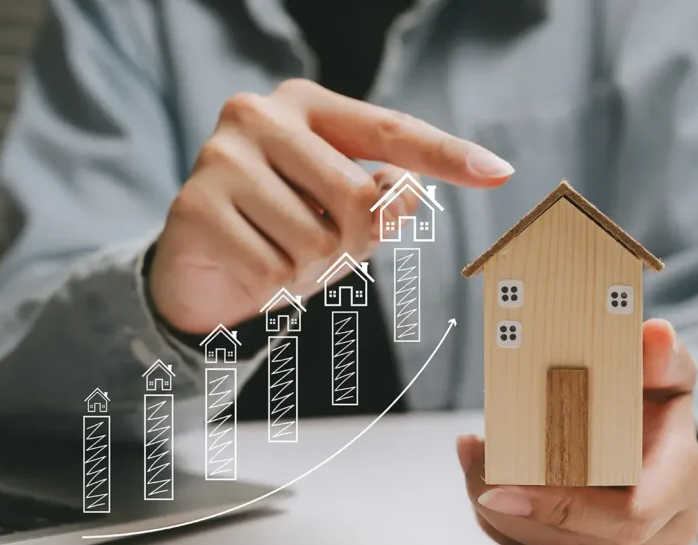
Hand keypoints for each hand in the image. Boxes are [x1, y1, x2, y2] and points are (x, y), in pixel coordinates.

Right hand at [149, 78, 513, 332]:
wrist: (202, 272)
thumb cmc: (283, 233)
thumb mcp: (344, 218)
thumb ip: (384, 199)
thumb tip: (409, 190)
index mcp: (305, 105)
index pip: (389, 131)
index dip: (446, 155)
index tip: (501, 173)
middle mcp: (260, 115)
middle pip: (359, 197)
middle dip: (353, 243)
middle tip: (319, 249)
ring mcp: (222, 155)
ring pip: (316, 240)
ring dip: (308, 269)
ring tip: (278, 255)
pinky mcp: (195, 204)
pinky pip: (272, 269)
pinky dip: (272, 286)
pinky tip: (247, 267)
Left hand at [458, 319, 697, 544]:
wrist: (660, 442)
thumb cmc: (658, 404)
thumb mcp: (668, 373)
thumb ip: (663, 357)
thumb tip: (656, 334)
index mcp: (678, 484)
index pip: (627, 515)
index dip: (563, 507)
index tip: (503, 486)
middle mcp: (655, 528)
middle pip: (573, 538)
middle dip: (514, 504)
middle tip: (473, 454)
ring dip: (499, 507)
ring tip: (471, 453)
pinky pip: (533, 543)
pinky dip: (500, 512)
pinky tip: (477, 469)